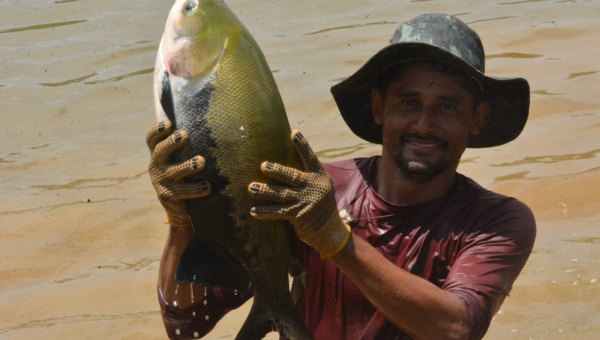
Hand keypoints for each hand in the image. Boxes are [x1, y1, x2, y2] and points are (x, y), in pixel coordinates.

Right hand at [146, 120, 210, 226]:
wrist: (178, 206)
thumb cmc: (183, 175)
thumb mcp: (179, 159)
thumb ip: (185, 145)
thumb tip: (202, 122)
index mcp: (158, 155)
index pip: (152, 140)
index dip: (157, 131)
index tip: (168, 123)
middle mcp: (156, 166)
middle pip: (160, 151)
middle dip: (171, 143)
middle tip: (185, 135)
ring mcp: (160, 182)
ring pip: (173, 172)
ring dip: (187, 165)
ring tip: (201, 161)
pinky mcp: (167, 196)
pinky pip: (182, 191)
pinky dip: (196, 189)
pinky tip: (208, 186)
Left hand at [248, 130, 350, 258]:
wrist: (329, 230)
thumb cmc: (320, 204)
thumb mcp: (320, 187)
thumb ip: (306, 177)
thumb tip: (283, 165)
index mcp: (319, 176)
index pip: (310, 158)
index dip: (302, 145)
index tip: (293, 133)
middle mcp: (313, 187)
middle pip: (292, 176)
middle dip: (277, 171)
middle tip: (263, 166)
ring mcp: (305, 201)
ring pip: (282, 194)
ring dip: (265, 191)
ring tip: (251, 188)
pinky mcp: (298, 215)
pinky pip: (278, 212)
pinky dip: (265, 212)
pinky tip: (253, 210)